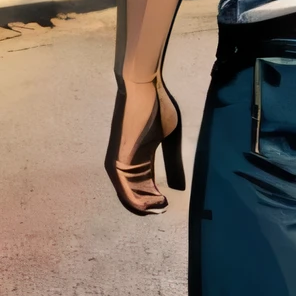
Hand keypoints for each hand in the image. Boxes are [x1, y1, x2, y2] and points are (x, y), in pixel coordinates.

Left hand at [104, 77, 183, 214]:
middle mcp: (126, 160)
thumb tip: (179, 187)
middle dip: (147, 204)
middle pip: (133, 192)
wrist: (143, 86)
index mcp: (139, 156)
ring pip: (126, 192)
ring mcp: (119, 159)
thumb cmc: (158, 106)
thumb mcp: (170, 139)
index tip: (167, 203)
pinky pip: (121, 185)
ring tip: (157, 208)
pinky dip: (132, 198)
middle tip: (162, 209)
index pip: (142, 185)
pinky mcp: (117, 156)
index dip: (153, 197)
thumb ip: (173, 161)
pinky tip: (146, 206)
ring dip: (141, 205)